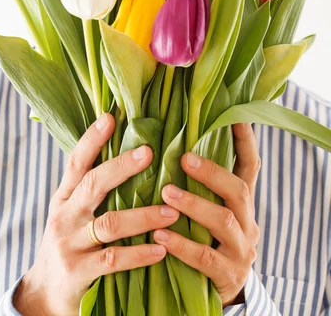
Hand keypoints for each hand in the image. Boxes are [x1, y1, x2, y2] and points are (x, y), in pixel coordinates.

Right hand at [13, 113, 178, 315]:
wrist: (44, 295)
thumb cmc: (67, 246)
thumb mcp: (70, 214)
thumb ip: (90, 191)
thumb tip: (125, 157)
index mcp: (64, 198)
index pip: (76, 162)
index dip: (91, 139)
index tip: (109, 117)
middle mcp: (64, 216)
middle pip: (93, 184)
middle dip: (121, 167)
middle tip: (149, 152)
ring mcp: (69, 244)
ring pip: (109, 223)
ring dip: (143, 216)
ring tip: (172, 211)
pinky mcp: (78, 273)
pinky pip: (113, 260)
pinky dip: (139, 254)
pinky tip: (161, 249)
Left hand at [153, 122, 260, 306]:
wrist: (218, 294)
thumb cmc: (205, 241)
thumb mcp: (207, 213)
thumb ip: (198, 186)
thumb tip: (170, 145)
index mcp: (242, 203)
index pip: (250, 166)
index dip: (245, 141)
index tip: (236, 116)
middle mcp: (248, 222)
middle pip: (240, 190)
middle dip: (212, 172)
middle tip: (184, 158)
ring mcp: (241, 250)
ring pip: (223, 221)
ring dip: (194, 204)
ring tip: (167, 192)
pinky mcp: (228, 275)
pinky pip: (206, 258)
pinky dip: (181, 245)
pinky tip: (159, 236)